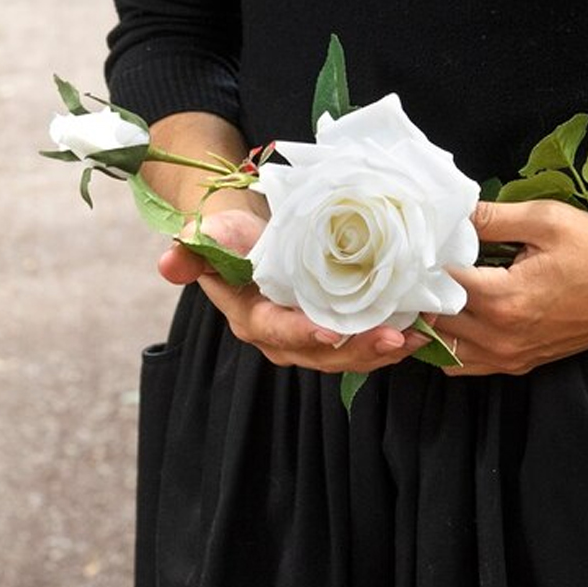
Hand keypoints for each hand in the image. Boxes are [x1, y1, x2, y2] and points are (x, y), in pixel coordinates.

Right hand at [157, 207, 430, 373]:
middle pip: (319, 353)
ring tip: (414, 339)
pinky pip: (359, 345)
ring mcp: (307, 337)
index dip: (303, 333)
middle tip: (394, 338)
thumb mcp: (210, 232)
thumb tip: (169, 262)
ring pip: (344, 356)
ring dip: (380, 351)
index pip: (276, 331)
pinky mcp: (332, 330)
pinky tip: (419, 333)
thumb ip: (193, 249)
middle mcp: (279, 336)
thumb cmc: (231, 231)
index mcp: (249, 316)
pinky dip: (389, 342)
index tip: (331, 331)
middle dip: (357, 350)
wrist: (249, 232)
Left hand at [434, 200, 587, 376]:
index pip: (438, 283)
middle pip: (433, 318)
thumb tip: (451, 212)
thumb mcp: (546, 220)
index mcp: (504, 299)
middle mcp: (501, 336)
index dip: (424, 260)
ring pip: (443, 346)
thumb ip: (492, 217)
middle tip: (418, 262)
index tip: (419, 241)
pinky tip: (452, 315)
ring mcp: (510, 356)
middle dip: (422, 290)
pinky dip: (449, 343)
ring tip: (431, 287)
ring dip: (431, 319)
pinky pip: (465, 363)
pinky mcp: (520, 364)